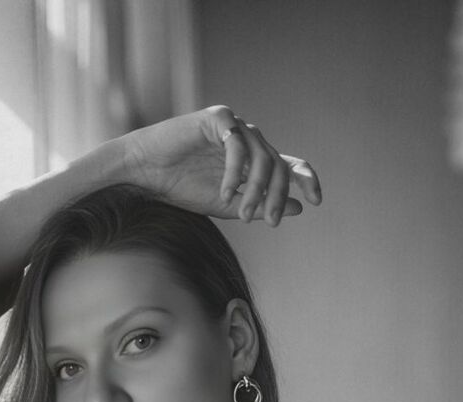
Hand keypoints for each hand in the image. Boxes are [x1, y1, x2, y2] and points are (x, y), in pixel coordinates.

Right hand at [120, 105, 320, 226]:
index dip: (307, 179)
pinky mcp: (217, 118)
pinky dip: (234, 173)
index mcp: (251, 161)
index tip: (317, 201)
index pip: (288, 165)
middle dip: (277, 196)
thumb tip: (300, 208)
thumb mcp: (229, 206)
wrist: (145, 174)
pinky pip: (238, 144)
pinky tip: (223, 193)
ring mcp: (234, 127)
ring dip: (255, 189)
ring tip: (241, 213)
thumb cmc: (181, 188)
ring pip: (262, 156)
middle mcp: (248, 141)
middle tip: (270, 222)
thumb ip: (262, 206)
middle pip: (278, 165)